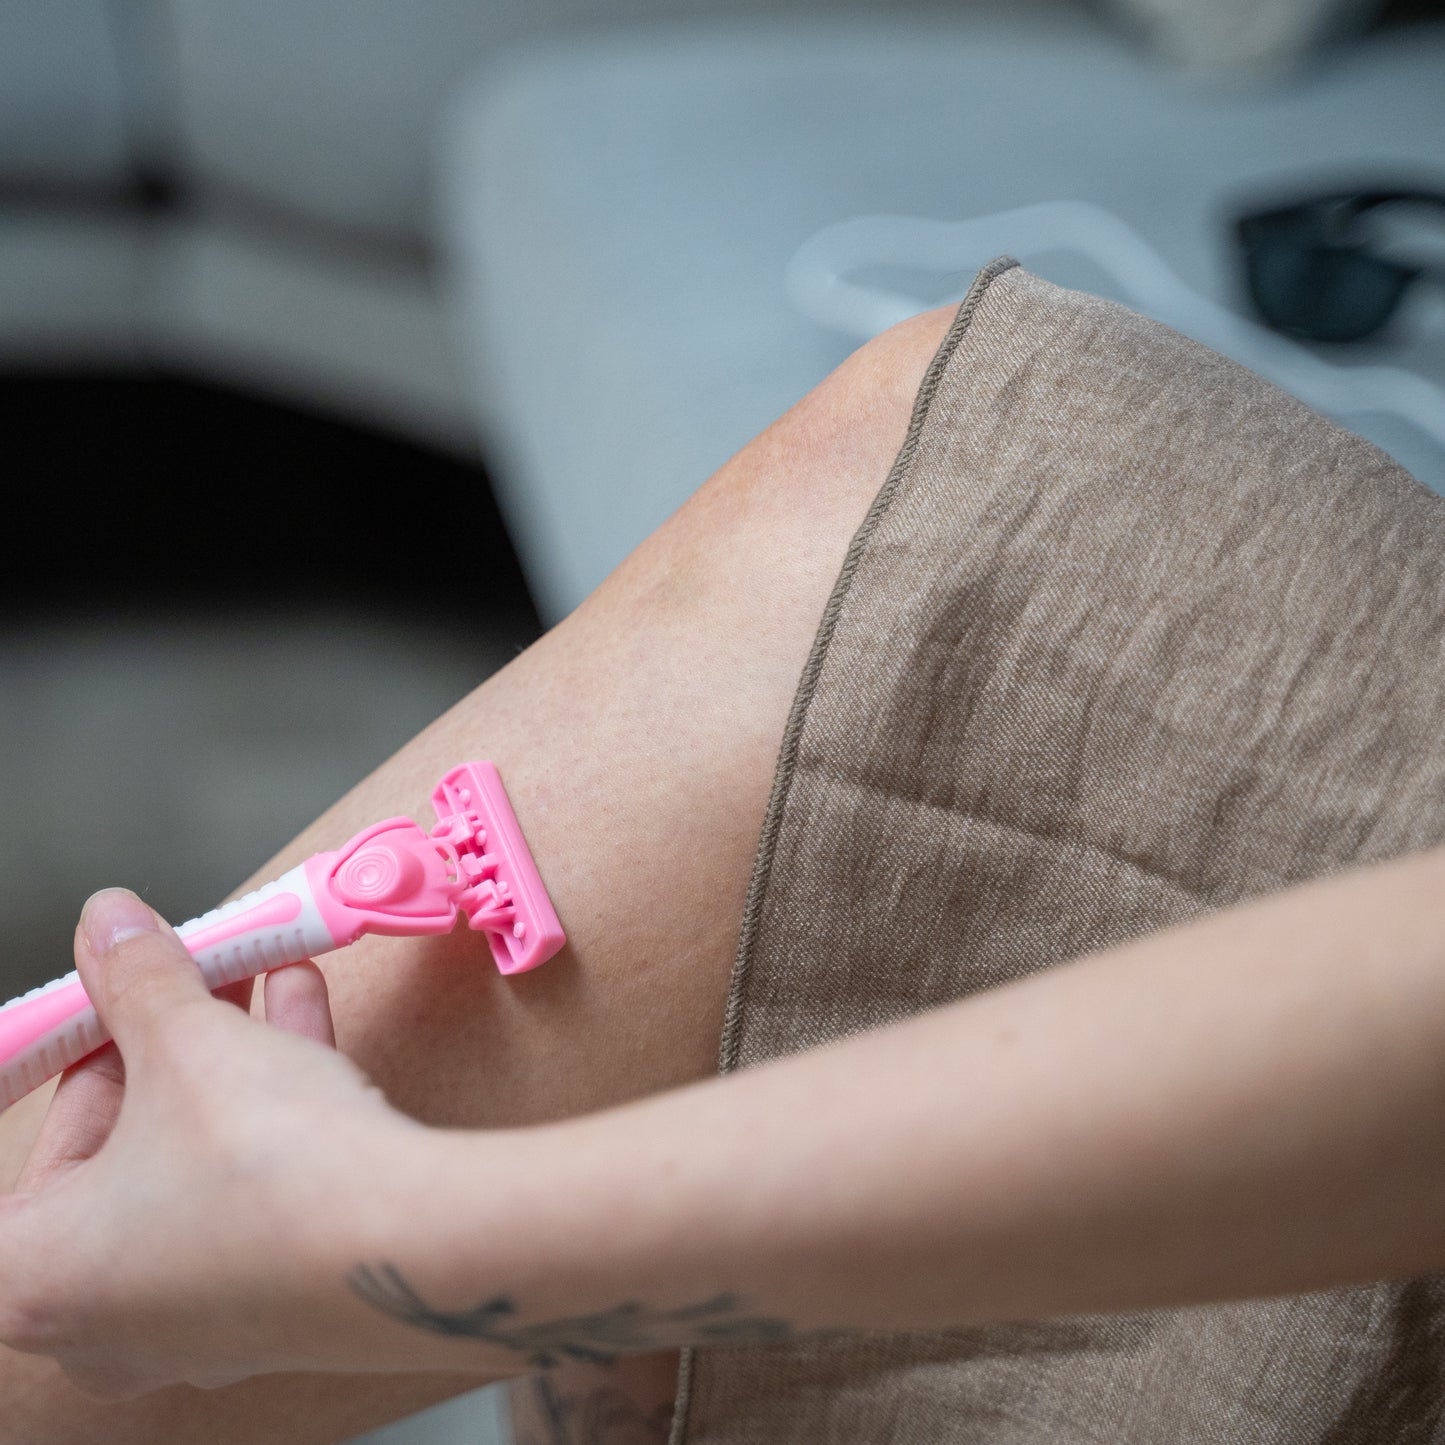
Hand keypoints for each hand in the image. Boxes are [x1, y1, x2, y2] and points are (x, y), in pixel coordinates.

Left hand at [0, 889, 426, 1397]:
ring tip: (257, 970)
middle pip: (110, 1145)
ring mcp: (195, 1317)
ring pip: (189, 1160)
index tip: (94, 997)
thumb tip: (109, 923)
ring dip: (223, 1056)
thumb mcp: (189, 1043)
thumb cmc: (272, 1175)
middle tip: (184, 972)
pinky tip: (301, 1011)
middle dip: (158, 1040)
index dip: (65, 1049)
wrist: (415, 1245)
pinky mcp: (277, 1298)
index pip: (20, 1143)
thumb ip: (137, 978)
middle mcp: (101, 1319)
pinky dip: (269, 1102)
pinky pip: (249, 1183)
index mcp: (34, 1277)